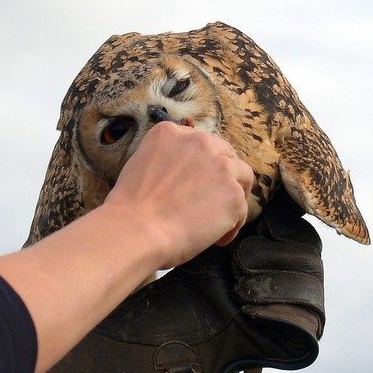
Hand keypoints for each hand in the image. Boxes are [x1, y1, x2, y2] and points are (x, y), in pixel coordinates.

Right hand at [104, 122, 253, 268]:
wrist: (135, 230)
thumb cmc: (130, 210)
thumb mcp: (141, 167)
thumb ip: (167, 163)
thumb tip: (183, 180)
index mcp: (170, 133)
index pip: (199, 144)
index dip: (201, 166)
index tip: (197, 184)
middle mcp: (199, 142)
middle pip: (226, 155)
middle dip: (223, 177)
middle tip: (214, 201)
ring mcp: (220, 167)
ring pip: (242, 178)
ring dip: (233, 198)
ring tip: (221, 222)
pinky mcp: (233, 194)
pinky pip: (242, 210)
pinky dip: (231, 226)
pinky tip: (216, 239)